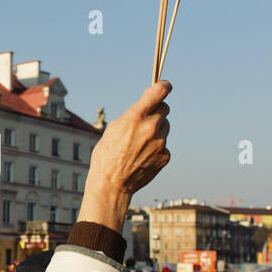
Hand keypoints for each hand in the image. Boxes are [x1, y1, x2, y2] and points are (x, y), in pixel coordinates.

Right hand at [78, 81, 172, 231]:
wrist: (112, 185)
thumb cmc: (106, 156)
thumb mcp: (113, 129)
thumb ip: (131, 116)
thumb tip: (145, 107)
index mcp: (135, 117)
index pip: (159, 92)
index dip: (164, 86)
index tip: (165, 86)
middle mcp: (151, 127)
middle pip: (165, 109)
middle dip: (157, 111)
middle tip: (147, 119)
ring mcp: (160, 143)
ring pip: (165, 127)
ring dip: (156, 131)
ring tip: (140, 144)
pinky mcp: (165, 156)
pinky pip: (164, 145)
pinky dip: (157, 147)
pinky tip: (143, 156)